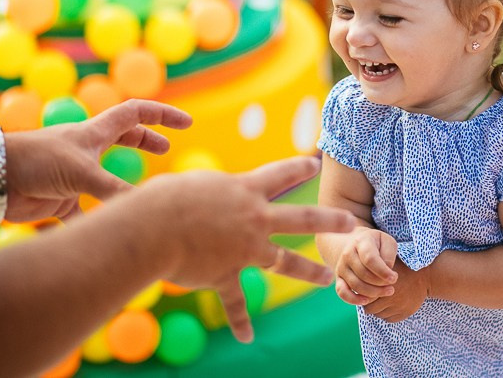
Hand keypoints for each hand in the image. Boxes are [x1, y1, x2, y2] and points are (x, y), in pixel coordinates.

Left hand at [3, 99, 192, 221]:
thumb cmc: (35, 162)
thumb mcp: (81, 173)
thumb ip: (114, 190)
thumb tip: (146, 208)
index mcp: (95, 133)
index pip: (136, 113)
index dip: (162, 115)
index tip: (187, 123)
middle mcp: (86, 150)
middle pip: (124, 136)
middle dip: (146, 140)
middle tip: (167, 148)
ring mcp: (73, 173)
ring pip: (107, 174)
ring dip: (124, 181)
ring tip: (142, 193)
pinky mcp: (60, 198)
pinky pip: (85, 211)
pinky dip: (96, 222)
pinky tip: (105, 235)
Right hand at [143, 156, 355, 341]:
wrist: (152, 229)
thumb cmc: (163, 199)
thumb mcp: (193, 184)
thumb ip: (207, 192)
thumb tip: (198, 196)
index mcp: (244, 189)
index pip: (280, 174)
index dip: (299, 168)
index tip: (314, 164)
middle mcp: (253, 218)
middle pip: (301, 218)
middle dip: (328, 220)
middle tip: (350, 222)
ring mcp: (244, 249)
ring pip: (286, 262)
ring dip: (308, 272)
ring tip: (326, 279)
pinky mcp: (226, 275)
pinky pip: (237, 302)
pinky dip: (241, 321)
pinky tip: (247, 337)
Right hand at [332, 226, 398, 305]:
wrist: (355, 245)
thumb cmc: (376, 244)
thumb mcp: (386, 241)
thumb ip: (388, 254)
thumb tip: (386, 270)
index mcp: (361, 241)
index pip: (370, 259)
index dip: (383, 271)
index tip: (394, 278)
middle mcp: (348, 253)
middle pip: (363, 274)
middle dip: (380, 284)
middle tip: (391, 286)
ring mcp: (341, 266)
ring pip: (356, 285)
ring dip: (373, 293)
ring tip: (386, 292)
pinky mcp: (339, 278)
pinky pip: (342, 292)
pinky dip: (353, 300)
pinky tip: (366, 301)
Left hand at [363, 258, 429, 322]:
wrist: (426, 275)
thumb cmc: (403, 267)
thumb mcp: (387, 264)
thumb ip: (373, 270)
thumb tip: (356, 275)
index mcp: (382, 284)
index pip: (364, 296)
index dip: (364, 294)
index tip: (366, 291)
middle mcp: (389, 296)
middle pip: (369, 309)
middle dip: (369, 304)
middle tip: (374, 298)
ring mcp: (398, 306)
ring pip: (379, 315)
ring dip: (378, 310)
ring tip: (383, 301)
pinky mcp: (405, 313)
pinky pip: (389, 319)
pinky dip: (388, 314)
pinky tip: (391, 305)